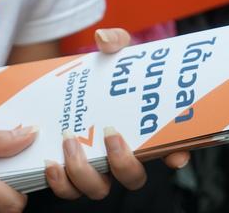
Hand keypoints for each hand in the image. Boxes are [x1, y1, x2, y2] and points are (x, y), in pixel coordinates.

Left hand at [44, 29, 188, 200]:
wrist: (71, 82)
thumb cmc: (105, 72)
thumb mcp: (114, 53)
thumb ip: (115, 42)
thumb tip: (104, 38)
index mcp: (142, 130)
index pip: (172, 150)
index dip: (177, 156)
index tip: (175, 155)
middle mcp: (123, 155)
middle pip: (133, 177)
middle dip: (123, 163)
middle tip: (109, 133)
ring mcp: (97, 165)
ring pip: (99, 188)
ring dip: (85, 173)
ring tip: (70, 141)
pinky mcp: (70, 170)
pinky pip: (69, 189)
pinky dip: (59, 183)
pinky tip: (50, 163)